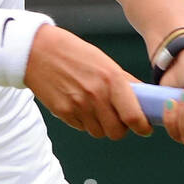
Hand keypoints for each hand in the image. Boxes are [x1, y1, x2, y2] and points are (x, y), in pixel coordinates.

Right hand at [24, 25, 153, 139]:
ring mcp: (79, 106)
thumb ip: (125, 82)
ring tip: (95, 108)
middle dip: (119, 128)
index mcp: (112, 79)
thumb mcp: (105, 62)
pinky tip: (79, 105)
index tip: (144, 128)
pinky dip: (84, 121)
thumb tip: (144, 99)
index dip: (142, 127)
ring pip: (99, 133)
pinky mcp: (63, 112)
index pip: (134, 117)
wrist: (38, 50)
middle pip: (117, 132)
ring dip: (101, 126)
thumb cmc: (74, 53)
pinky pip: (82, 128)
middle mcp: (96, 95)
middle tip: (117, 117)